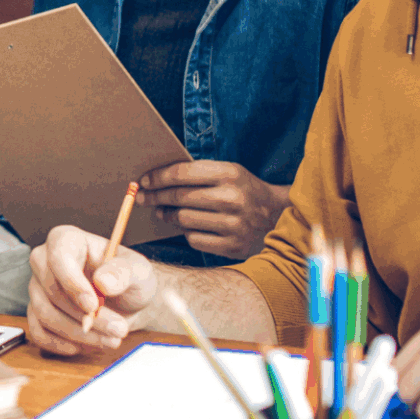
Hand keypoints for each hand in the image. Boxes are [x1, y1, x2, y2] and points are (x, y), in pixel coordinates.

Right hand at [26, 223, 159, 355]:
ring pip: (45, 314)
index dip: (72, 282)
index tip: (93, 305)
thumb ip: (123, 272)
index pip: (58, 256)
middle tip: (117, 329)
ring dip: (79, 333)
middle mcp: (46, 261)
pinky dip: (62, 344)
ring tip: (111, 340)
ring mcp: (38, 288)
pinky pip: (39, 332)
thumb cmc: (130, 279)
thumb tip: (103, 282)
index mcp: (67, 240)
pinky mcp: (38, 312)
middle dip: (83, 316)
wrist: (128, 302)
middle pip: (50, 289)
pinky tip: (86, 346)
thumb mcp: (138, 271)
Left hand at [136, 162, 287, 259]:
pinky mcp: (232, 246)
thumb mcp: (229, 172)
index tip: (144, 181)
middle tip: (142, 197)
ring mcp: (233, 224)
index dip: (158, 177)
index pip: (182, 173)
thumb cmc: (244, 191)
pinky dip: (186, 232)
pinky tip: (185, 226)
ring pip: (183, 219)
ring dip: (167, 215)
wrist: (277, 218)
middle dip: (156, 197)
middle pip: (179, 197)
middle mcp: (232, 198)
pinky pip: (194, 239)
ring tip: (161, 212)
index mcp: (230, 174)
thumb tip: (158, 179)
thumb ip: (199, 173)